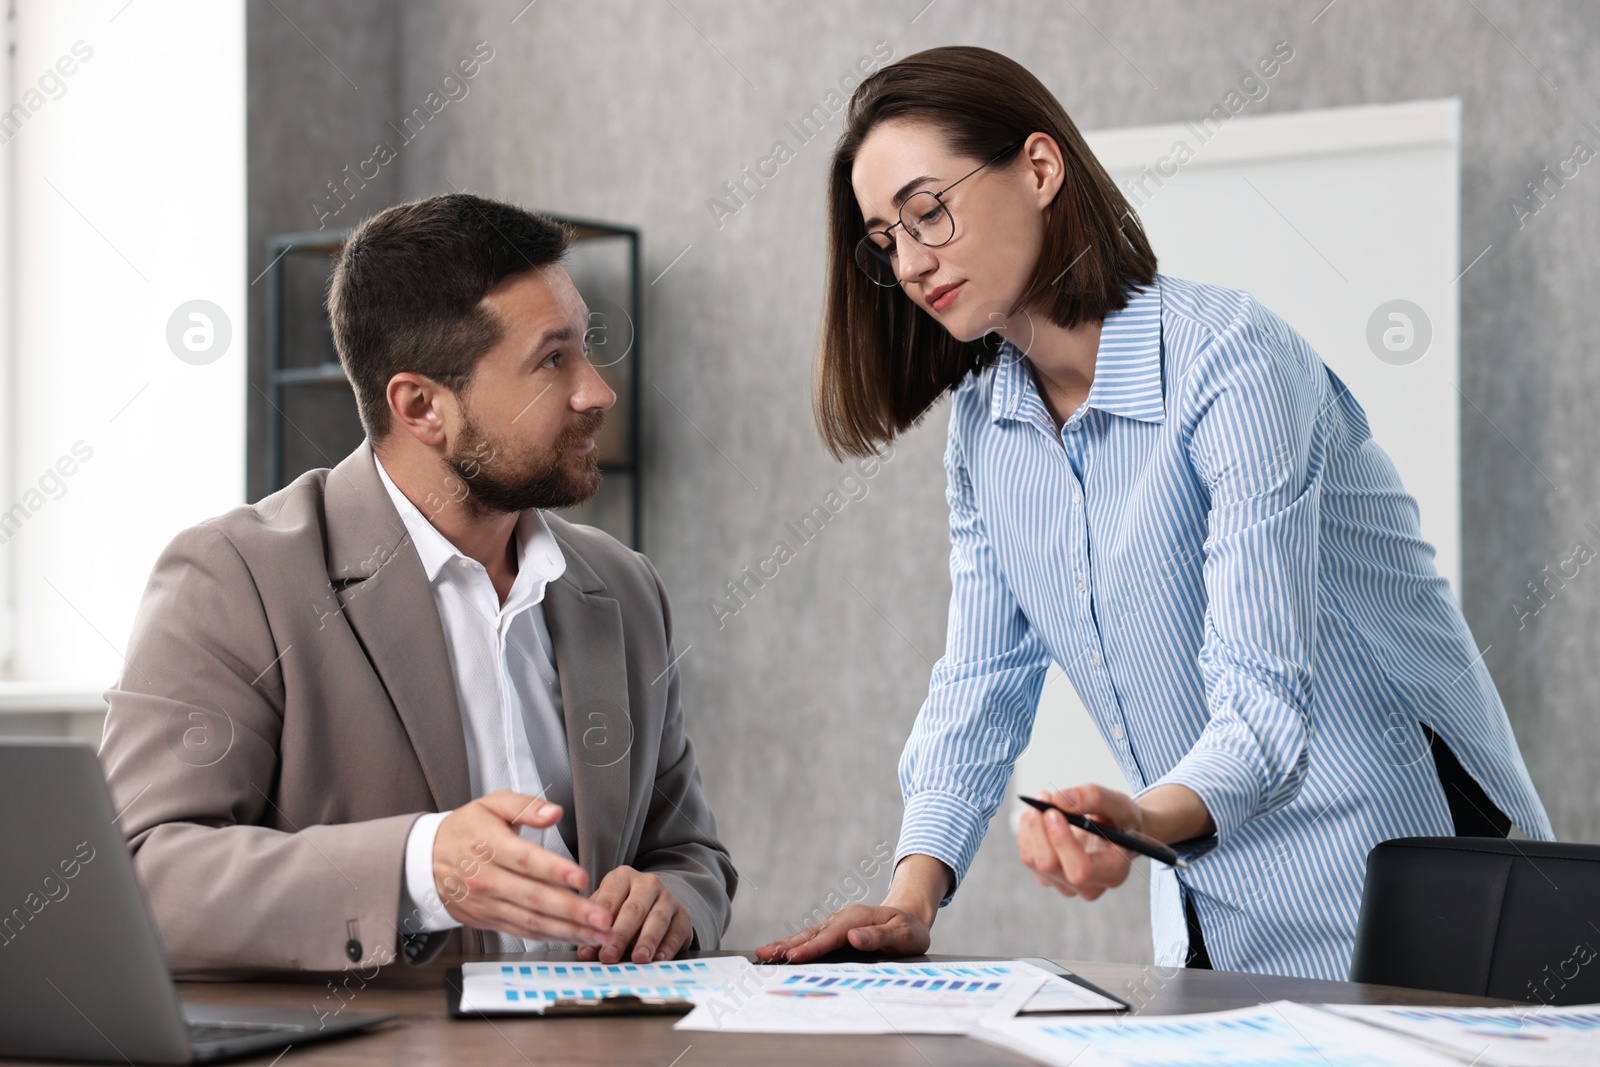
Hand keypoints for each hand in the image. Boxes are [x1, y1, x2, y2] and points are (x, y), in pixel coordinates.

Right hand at [433, 790, 611, 945]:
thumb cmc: (466, 829)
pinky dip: (551, 937)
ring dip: (568, 930)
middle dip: (571, 910)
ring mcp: (488, 903)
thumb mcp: (491, 804)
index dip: (554, 870)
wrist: (426, 860)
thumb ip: (524, 806)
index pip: (525, 860)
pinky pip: (523, 932)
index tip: (581, 877)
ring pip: (532, 921)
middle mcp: (487, 878)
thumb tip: (554, 812)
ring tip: (599, 935)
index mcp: (489, 845)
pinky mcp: (490, 920)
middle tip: (602, 918)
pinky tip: (576, 937)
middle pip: (533, 897)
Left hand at [575, 866, 695, 963]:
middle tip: (610, 956)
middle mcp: (647, 883)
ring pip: (658, 918)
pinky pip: (677, 931)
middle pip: (634, 909)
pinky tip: (660, 958)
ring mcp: (668, 898)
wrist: (655, 905)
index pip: (609, 900)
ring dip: (647, 940)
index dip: (600, 924)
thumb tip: (584, 952)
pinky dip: (668, 946)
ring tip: (638, 958)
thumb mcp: (606, 912)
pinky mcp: (683, 916)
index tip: (592, 944)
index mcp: (622, 877)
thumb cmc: (622, 911)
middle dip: (620, 935)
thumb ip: (594, 929)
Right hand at [754, 854, 947, 963]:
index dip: (812, 948)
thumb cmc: (909, 929)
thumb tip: (855, 938)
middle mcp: (843, 919)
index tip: (793, 957)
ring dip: (785, 945)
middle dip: (787, 945)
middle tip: (764, 955)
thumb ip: (880, 936)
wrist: (910, 918)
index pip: (831, 936)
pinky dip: (794, 946)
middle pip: (811, 933)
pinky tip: (781, 953)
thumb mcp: (904, 934)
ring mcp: (837, 925)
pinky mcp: (835, 933)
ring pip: (807, 935)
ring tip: (763, 954)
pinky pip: (812, 939)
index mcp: (857, 918)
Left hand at [1016, 784, 1144, 899]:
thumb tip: (1059, 800)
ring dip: (1031, 825)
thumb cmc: (1120, 821)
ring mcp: (1064, 884)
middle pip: (1049, 865)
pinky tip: (1037, 813)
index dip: (1062, 842)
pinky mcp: (1046, 877)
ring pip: (1033, 860)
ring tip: (1043, 799)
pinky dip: (1027, 829)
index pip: (1081, 870)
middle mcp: (1088, 886)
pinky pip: (1026, 855)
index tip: (1053, 812)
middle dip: (1040, 828)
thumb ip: (1094, 798)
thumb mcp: (1118, 804)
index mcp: (1113, 872)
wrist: (1117, 834)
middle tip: (1044, 798)